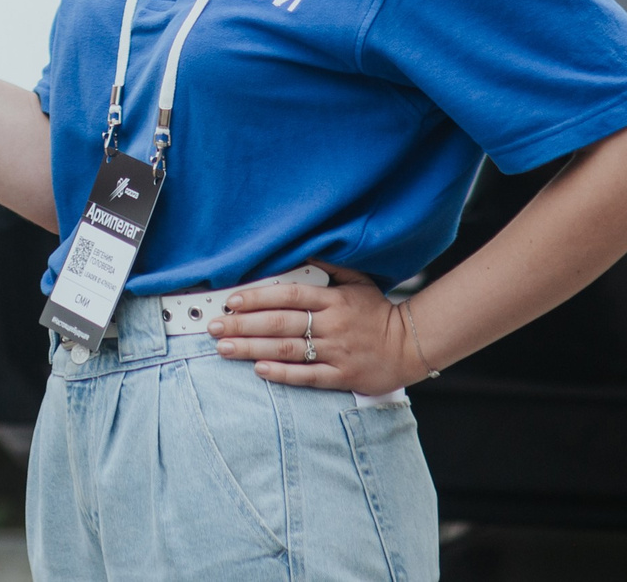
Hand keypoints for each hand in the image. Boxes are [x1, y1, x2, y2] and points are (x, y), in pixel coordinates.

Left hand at [207, 264, 416, 394]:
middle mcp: (332, 324)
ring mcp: (337, 351)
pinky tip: (258, 368)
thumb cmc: (377, 312)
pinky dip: (282, 373)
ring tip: (224, 348)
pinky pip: (308, 375)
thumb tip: (302, 250)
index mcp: (333, 299)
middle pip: (280, 323)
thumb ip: (328, 267)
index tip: (231, 301)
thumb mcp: (356, 282)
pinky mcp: (343, 375)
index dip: (257, 297)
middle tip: (214, 326)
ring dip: (252, 348)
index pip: (287, 295)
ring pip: (288, 349)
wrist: (412, 345)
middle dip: (243, 324)